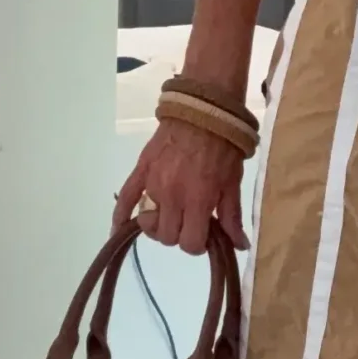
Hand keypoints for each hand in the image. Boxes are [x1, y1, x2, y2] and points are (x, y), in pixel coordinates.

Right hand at [115, 118, 248, 256]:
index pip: (189, 244)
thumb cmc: (223, 148)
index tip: (203, 235)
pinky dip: (120, 216)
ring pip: (148, 222)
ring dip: (159, 223)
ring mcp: (153, 184)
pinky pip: (125, 198)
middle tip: (188, 221)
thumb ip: (231, 216)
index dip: (197, 245)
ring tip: (169, 213)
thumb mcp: (232, 183)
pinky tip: (118, 228)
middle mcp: (172, 197)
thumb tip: (239, 246)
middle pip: (167, 237)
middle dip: (179, 234)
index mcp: (198, 201)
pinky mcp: (141, 171)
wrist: (203, 111)